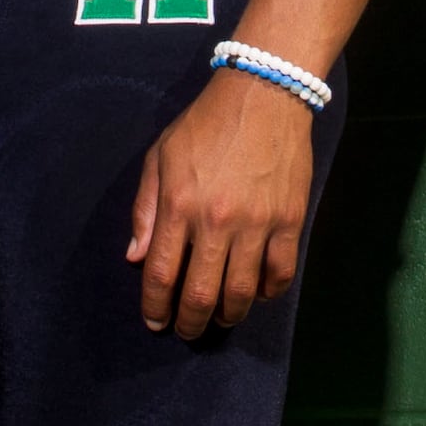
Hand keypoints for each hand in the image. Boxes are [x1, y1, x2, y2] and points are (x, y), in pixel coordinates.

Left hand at [128, 70, 315, 338]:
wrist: (264, 95)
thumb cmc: (205, 124)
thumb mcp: (161, 156)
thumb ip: (145, 208)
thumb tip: (135, 257)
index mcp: (179, 205)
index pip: (160, 273)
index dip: (154, 307)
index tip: (155, 322)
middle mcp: (216, 221)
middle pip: (200, 294)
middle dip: (189, 323)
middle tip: (187, 331)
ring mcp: (257, 224)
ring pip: (242, 293)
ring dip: (228, 315)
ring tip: (220, 317)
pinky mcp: (289, 221)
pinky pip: (280, 274)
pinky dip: (268, 292)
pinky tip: (258, 293)